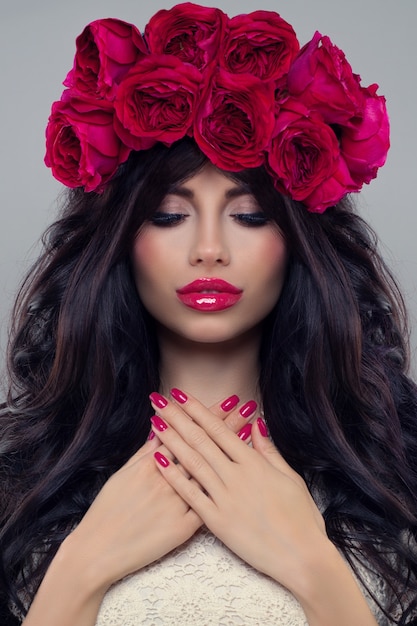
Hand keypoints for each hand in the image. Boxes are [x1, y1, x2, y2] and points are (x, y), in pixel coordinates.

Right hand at [66, 392, 255, 590]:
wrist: (98, 550)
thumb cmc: (108, 509)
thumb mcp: (123, 473)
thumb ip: (145, 451)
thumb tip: (161, 428)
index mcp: (152, 464)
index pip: (187, 433)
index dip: (209, 416)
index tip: (228, 401)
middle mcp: (167, 479)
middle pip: (203, 447)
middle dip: (227, 426)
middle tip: (247, 407)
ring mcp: (176, 503)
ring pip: (210, 473)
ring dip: (231, 453)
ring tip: (250, 435)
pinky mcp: (181, 528)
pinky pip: (208, 508)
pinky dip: (225, 491)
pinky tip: (240, 479)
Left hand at [149, 389, 328, 593]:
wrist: (303, 557)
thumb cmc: (301, 518)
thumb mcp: (290, 477)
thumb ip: (269, 450)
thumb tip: (257, 424)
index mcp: (254, 463)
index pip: (219, 429)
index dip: (197, 410)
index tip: (180, 395)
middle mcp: (236, 476)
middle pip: (201, 440)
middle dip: (177, 417)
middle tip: (159, 400)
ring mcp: (225, 498)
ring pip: (192, 462)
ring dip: (171, 440)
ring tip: (155, 422)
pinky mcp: (217, 522)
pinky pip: (190, 495)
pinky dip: (174, 477)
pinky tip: (159, 462)